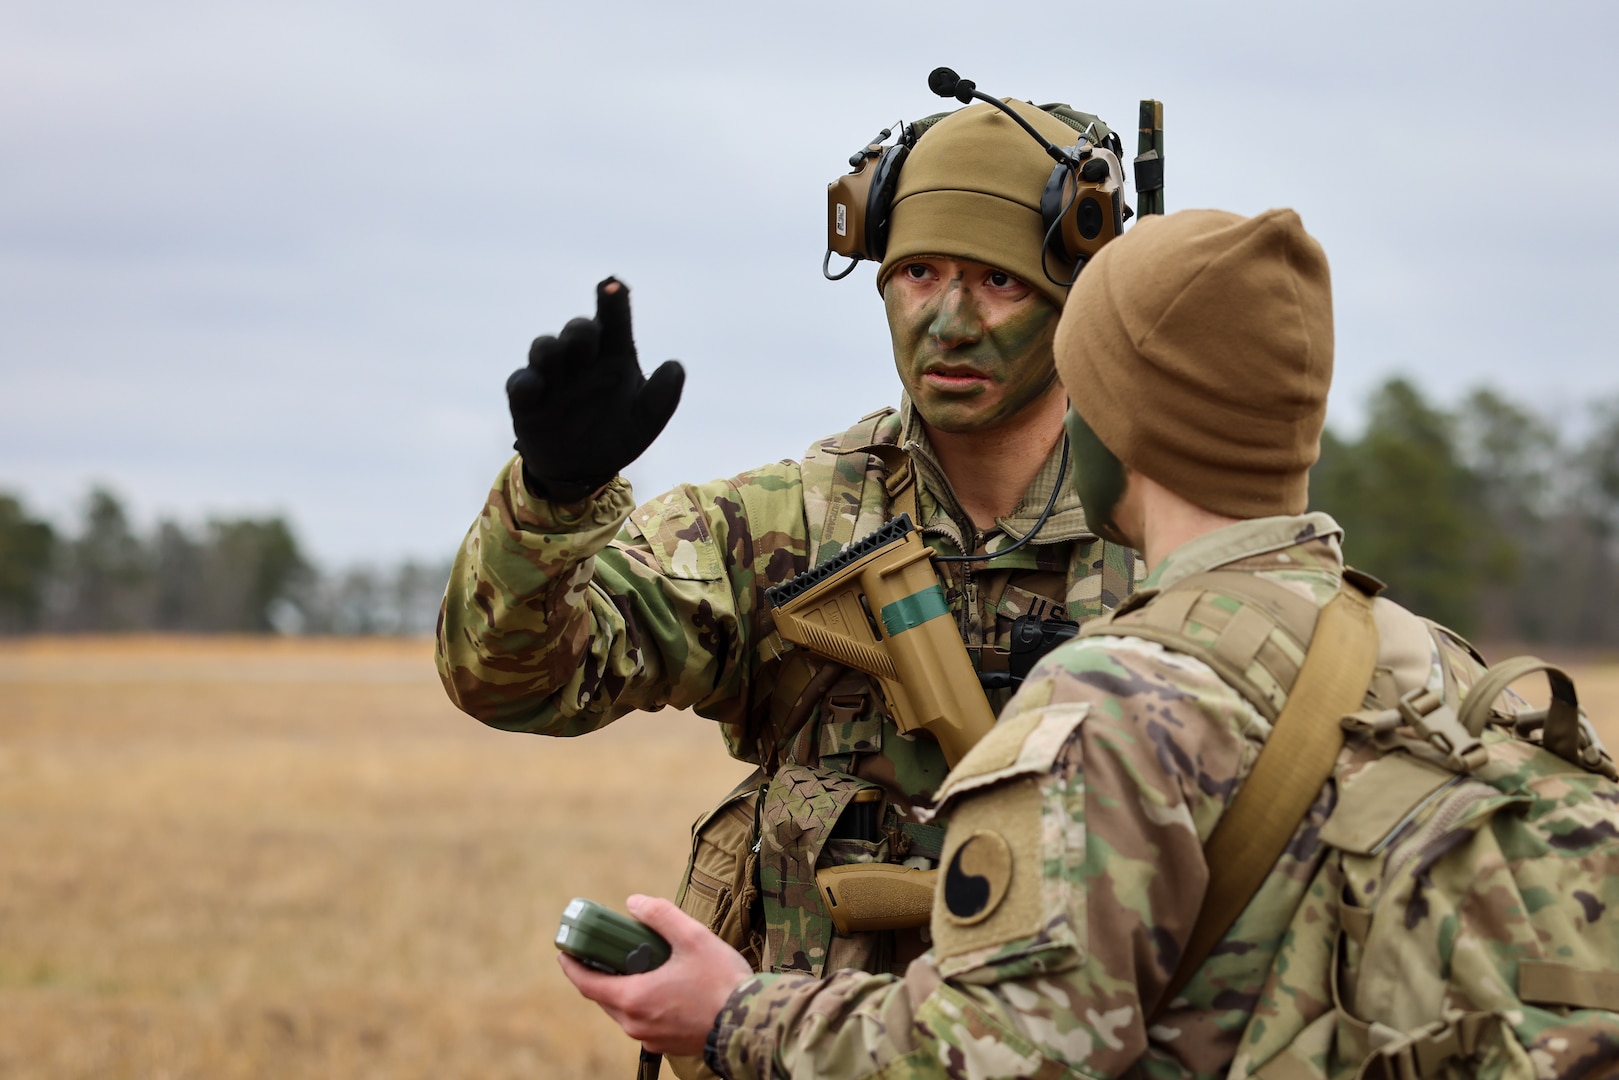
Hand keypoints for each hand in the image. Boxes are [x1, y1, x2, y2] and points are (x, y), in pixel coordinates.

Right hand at [506, 278, 684, 501]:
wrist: (584, 470)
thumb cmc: (617, 434)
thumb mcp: (646, 421)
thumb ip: (663, 396)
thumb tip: (675, 366)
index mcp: (613, 356)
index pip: (613, 321)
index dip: (613, 300)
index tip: (614, 285)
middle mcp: (581, 360)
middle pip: (578, 330)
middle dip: (581, 329)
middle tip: (589, 335)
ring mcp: (552, 377)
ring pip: (546, 348)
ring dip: (552, 348)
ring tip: (559, 354)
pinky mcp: (526, 400)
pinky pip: (520, 383)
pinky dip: (525, 382)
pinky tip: (532, 385)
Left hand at [558, 894, 752, 1055]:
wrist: (750, 1024)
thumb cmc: (721, 982)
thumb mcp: (692, 937)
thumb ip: (660, 915)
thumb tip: (634, 903)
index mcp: (633, 999)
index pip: (587, 984)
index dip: (572, 966)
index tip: (565, 951)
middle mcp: (635, 1024)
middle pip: (604, 997)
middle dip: (600, 973)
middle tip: (605, 950)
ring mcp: (651, 1038)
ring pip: (624, 1011)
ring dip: (623, 988)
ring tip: (637, 964)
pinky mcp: (667, 1045)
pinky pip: (644, 1021)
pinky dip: (642, 1002)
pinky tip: (661, 985)